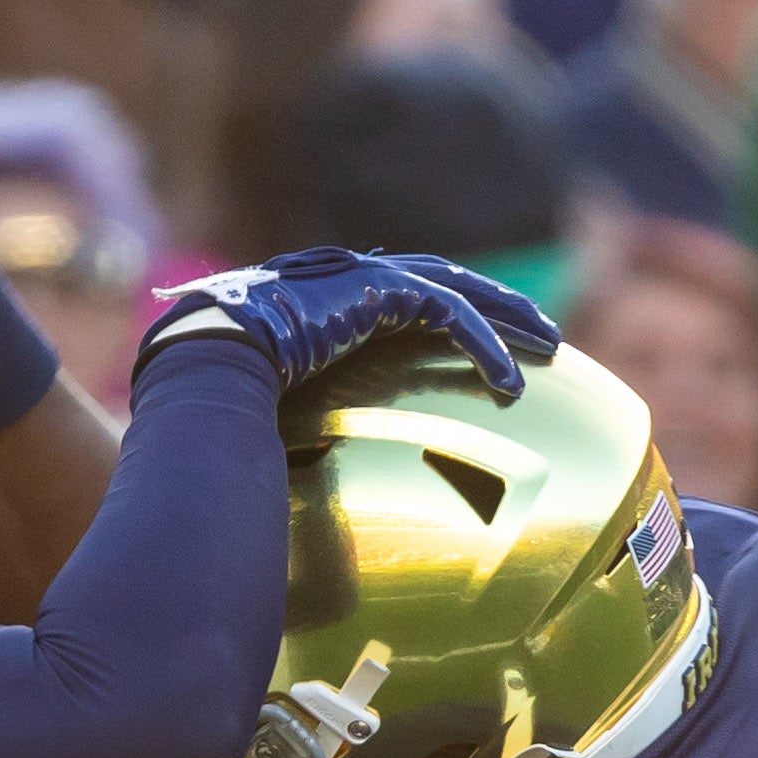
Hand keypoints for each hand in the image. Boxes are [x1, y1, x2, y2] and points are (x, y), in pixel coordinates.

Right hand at [144, 247, 558, 398]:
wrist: (210, 359)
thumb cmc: (226, 391)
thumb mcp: (275, 402)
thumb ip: (301, 417)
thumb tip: (294, 480)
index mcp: (330, 298)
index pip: (405, 296)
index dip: (450, 313)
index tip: (484, 342)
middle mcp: (350, 279)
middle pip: (443, 283)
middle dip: (496, 304)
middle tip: (539, 333)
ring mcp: (364, 277)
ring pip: (457, 291)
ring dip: (507, 319)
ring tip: (547, 348)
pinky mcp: (378, 289)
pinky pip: (450, 316)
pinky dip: (485, 347)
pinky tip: (511, 383)